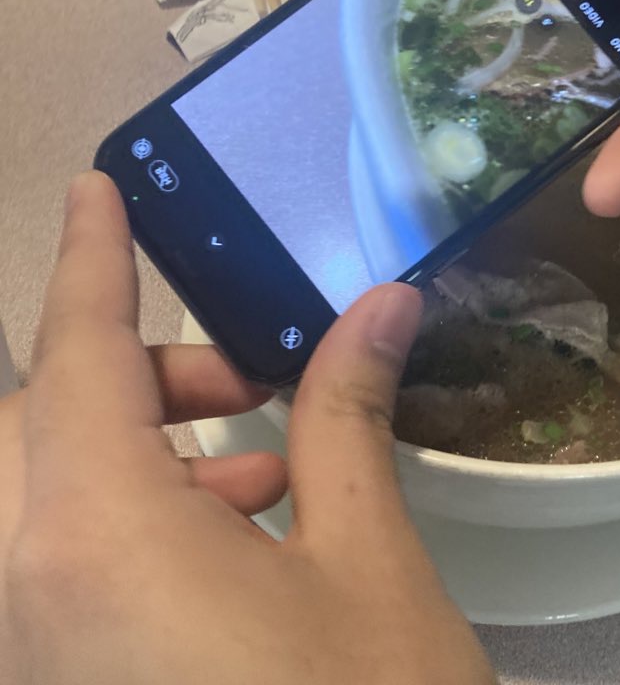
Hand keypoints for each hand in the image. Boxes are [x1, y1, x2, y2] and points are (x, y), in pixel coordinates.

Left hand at [0, 172, 494, 684]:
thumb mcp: (364, 559)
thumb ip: (347, 415)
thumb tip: (383, 304)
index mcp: (92, 540)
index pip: (79, 355)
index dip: (94, 259)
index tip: (101, 185)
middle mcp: (27, 592)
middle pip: (35, 424)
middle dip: (133, 375)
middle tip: (242, 378)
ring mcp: (36, 649)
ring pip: (42, 495)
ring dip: (137, 450)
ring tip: (261, 460)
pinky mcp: (62, 679)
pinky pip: (60, 563)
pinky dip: (132, 520)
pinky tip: (241, 534)